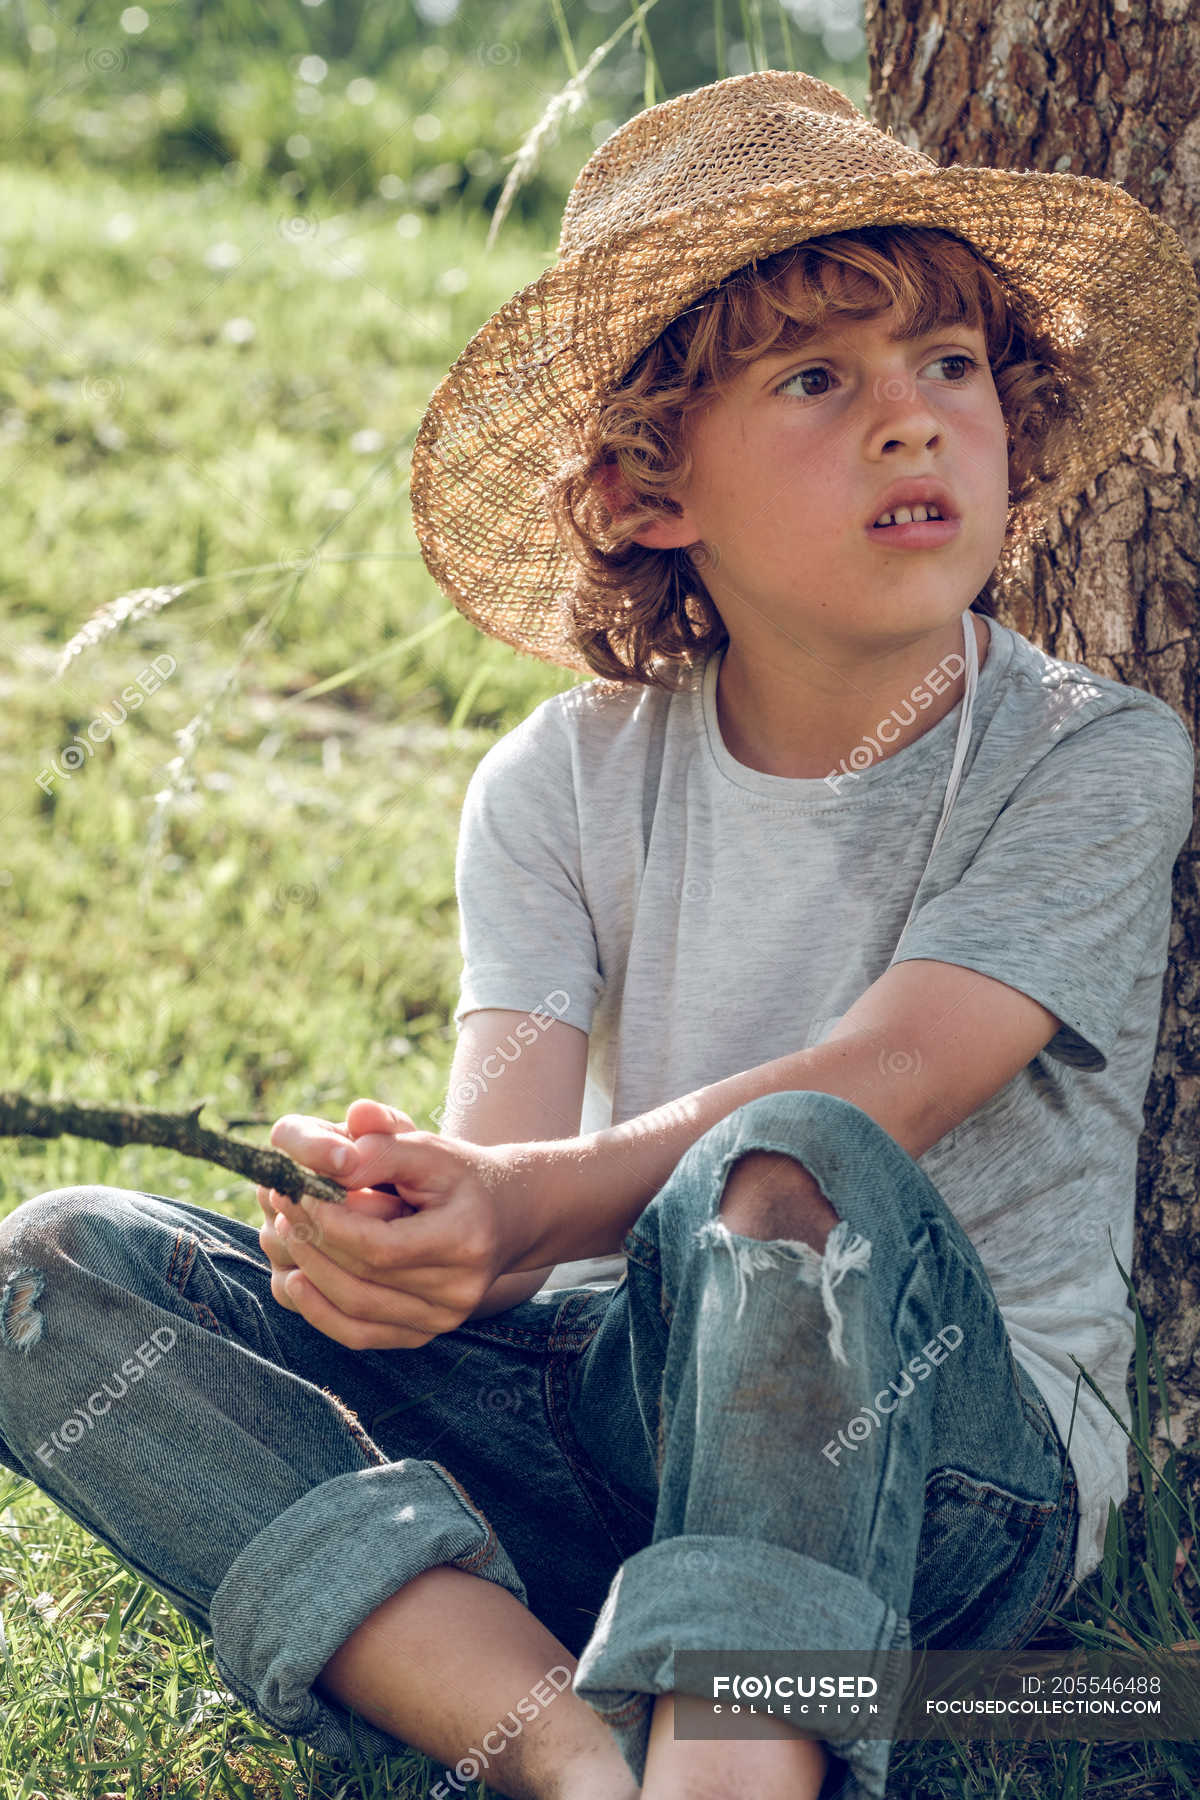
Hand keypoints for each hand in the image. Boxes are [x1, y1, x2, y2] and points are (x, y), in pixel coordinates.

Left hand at [258, 1097, 517, 1348]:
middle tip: (279, 1206)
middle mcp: (457, 1292)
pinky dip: (318, 1312)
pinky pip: (359, 1335)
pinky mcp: (422, 1335)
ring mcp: (440, 1320)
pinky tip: (294, 1280)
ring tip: (282, 1233)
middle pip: (362, 1278)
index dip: (330, 1223)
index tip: (297, 1190)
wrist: (505, 1215)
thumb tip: (331, 1160)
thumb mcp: (429, 1148)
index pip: (380, 1246)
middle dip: (311, 1241)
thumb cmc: (460, 1176)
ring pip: (354, 1309)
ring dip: (308, 1272)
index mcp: (464, 1241)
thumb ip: (382, 1148)